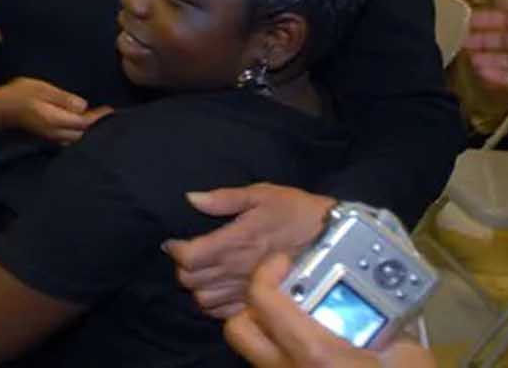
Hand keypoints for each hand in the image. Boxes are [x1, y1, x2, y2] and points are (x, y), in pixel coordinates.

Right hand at [0, 77, 109, 144]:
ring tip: (97, 120)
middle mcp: (56, 132)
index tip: (110, 109)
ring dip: (88, 131)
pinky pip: (69, 138)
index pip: (84, 122)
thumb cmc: (19, 94)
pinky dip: (79, 132)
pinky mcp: (48, 136)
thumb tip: (84, 106)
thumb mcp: (42, 89)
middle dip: (96, 125)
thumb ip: (64, 98)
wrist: (0, 108)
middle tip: (107, 113)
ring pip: (76, 138)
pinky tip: (81, 125)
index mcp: (56, 120)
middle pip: (82, 133)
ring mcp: (51, 136)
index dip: (99, 117)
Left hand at [164, 184, 335, 318]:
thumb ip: (224, 198)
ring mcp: (249, 289)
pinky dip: (216, 304)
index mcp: (235, 241)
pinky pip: (226, 313)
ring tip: (204, 273)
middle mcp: (238, 269)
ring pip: (204, 300)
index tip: (175, 242)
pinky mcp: (261, 303)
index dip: (175, 250)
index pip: (190, 257)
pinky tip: (221, 289)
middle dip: (183, 268)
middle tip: (189, 256)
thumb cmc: (295, 211)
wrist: (332, 237)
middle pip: (191, 281)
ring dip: (198, 287)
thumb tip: (192, 198)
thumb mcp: (261, 194)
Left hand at [224, 255, 434, 367]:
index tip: (286, 262)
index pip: (262, 299)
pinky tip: (319, 353)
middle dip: (257, 305)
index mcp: (313, 353)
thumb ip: (392, 325)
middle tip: (290, 295)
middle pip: (240, 329)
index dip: (268, 270)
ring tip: (307, 321)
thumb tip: (379, 305)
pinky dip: (288, 355)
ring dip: (273, 332)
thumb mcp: (411, 358)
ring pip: (257, 353)